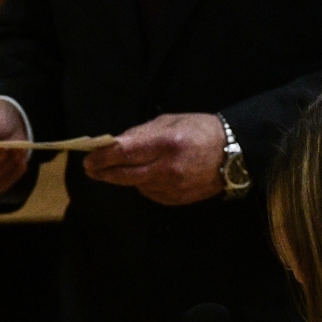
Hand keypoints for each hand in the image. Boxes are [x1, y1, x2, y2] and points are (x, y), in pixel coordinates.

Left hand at [82, 113, 225, 204]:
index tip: (89, 159)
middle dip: (105, 172)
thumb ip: (140, 133)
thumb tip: (115, 144)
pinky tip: (149, 175)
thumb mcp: (169, 121)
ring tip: (123, 168)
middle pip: (124, 176)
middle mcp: (167, 168)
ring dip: (126, 178)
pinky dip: (144, 185)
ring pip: (136, 186)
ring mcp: (172, 187)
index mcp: (165, 143)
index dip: (102, 158)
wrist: (233, 155)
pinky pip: (150, 194)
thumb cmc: (200, 131)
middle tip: (92, 169)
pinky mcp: (176, 200)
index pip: (124, 153)